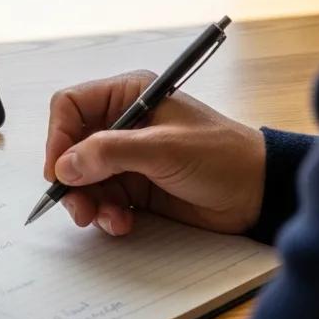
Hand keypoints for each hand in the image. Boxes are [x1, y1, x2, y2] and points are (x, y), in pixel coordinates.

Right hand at [44, 70, 265, 236]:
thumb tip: (64, 166)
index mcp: (129, 95)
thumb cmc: (222, 156)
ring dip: (88, 201)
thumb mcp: (164, 149)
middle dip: (72, 179)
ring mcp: (128, 157)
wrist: (259, 194)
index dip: (59, 136)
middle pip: (71, 147)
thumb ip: (110, 152)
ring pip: (83, 178)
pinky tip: (123, 223)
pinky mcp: (136, 186)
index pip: (71, 106)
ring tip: (105, 219)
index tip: (59, 170)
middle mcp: (123, 123)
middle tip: (78, 206)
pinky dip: (106, 214)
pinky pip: (103, 199)